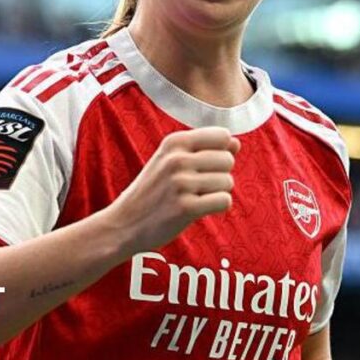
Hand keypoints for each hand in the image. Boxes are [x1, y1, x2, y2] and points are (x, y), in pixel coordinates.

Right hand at [108, 127, 239, 252]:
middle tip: (198, 186)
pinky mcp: (185, 208)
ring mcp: (180, 183)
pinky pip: (224, 201)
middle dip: (220, 174)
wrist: (123, 224)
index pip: (223, 136)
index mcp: (174, 141)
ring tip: (195, 198)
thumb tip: (236, 143)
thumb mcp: (170, 160)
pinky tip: (199, 210)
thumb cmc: (153, 191)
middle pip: (228, 159)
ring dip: (217, 193)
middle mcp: (177, 159)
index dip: (221, 152)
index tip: (203, 166)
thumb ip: (203, 148)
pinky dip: (217, 207)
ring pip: (228, 182)